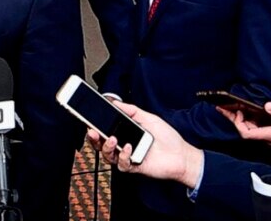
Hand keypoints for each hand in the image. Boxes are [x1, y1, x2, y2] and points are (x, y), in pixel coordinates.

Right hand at [87, 100, 203, 188]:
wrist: (182, 155)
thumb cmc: (167, 139)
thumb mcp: (148, 118)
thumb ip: (131, 110)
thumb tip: (116, 103)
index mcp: (125, 133)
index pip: (105, 130)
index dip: (94, 125)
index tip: (88, 118)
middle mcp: (124, 146)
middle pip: (101, 144)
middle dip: (93, 138)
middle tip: (92, 131)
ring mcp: (128, 157)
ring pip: (107, 155)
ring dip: (107, 147)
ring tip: (113, 139)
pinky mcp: (134, 167)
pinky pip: (122, 164)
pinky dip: (123, 155)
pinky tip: (129, 148)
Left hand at [217, 101, 270, 149]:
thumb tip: (268, 106)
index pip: (246, 132)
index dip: (236, 122)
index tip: (233, 110)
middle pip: (246, 130)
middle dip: (234, 118)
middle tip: (224, 107)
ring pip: (252, 130)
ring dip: (243, 118)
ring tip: (234, 107)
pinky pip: (259, 129)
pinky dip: (252, 120)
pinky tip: (252, 112)